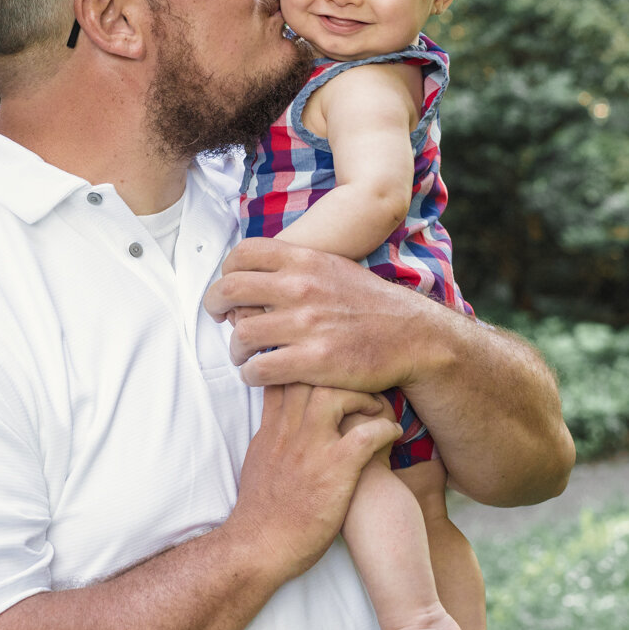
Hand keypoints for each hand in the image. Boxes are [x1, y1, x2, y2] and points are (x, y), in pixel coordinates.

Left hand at [203, 238, 441, 391]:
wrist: (412, 336)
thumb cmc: (369, 304)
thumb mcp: (333, 267)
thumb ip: (295, 265)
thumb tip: (256, 272)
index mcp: (304, 260)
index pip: (242, 254)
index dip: (226, 272)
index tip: (228, 289)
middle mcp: (301, 288)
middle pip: (230, 290)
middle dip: (216, 307)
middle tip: (220, 319)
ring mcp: (306, 325)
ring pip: (240, 334)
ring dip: (235, 348)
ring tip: (243, 354)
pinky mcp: (313, 361)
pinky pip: (258, 369)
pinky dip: (250, 375)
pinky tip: (258, 374)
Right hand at [224, 383, 398, 582]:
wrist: (260, 548)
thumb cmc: (262, 511)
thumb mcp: (258, 461)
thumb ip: (271, 433)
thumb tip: (278, 414)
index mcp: (271, 429)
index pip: (284, 376)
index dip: (309, 365)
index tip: (331, 371)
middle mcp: (289, 432)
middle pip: (310, 375)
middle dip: (339, 373)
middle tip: (360, 386)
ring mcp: (312, 450)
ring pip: (337, 395)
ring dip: (363, 396)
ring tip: (377, 409)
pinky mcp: (335, 470)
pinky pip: (368, 434)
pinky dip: (386, 428)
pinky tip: (394, 435)